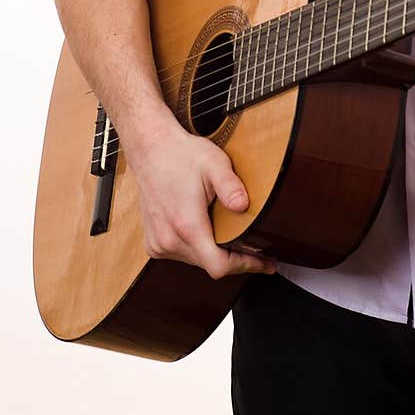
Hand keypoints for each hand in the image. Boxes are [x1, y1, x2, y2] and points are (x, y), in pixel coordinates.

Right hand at [125, 120, 277, 279]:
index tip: (264, 262)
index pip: (218, 266)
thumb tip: (244, 205)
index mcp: (186, 225)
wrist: (151, 149)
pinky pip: (181, 254)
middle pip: (209, 265)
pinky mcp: (153, 241)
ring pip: (195, 261)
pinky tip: (207, 232)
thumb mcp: (214, 163)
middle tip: (257, 251)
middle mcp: (169, 240)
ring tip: (233, 239)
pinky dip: (197, 248)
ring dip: (215, 254)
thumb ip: (231, 186)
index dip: (245, 265)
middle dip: (235, 259)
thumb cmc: (181, 155)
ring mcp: (158, 243)